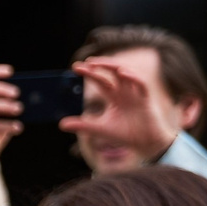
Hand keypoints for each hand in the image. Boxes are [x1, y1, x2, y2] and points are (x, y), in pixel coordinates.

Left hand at [66, 57, 182, 167]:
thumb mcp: (100, 129)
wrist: (146, 143)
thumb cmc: (126, 134)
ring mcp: (136, 93)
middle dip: (100, 66)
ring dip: (114, 67)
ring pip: (127, 73)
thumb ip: (82, 125)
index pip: (101, 80)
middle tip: (86, 62)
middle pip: (113, 73)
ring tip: (99, 63)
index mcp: (114, 96)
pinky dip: (132, 77)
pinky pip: (141, 84)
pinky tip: (122, 73)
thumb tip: (60, 124)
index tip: (75, 67)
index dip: (90, 73)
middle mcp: (125, 91)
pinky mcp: (146, 99)